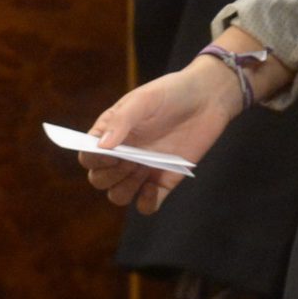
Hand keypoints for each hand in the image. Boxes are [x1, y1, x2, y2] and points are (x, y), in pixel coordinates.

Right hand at [77, 58, 238, 213]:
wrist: (208, 97)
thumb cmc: (172, 92)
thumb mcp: (145, 99)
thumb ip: (122, 120)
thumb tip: (101, 146)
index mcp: (111, 135)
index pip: (88, 157)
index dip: (94, 161)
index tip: (110, 155)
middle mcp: (123, 155)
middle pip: (99, 180)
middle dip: (110, 176)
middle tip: (131, 160)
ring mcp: (143, 169)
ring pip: (118, 195)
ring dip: (125, 188)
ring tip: (142, 168)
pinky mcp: (165, 179)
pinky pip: (148, 205)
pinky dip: (146, 204)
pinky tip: (152, 188)